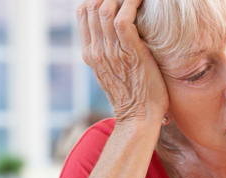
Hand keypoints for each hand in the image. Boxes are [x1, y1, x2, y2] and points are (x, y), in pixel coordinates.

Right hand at [77, 0, 168, 125]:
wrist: (139, 118)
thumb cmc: (134, 98)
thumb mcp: (112, 74)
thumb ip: (109, 55)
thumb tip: (118, 38)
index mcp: (90, 53)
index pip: (83, 13)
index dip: (96, 0)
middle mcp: (96, 50)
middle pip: (92, 7)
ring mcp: (111, 51)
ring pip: (105, 9)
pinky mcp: (129, 52)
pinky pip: (124, 19)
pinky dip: (132, 4)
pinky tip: (142, 1)